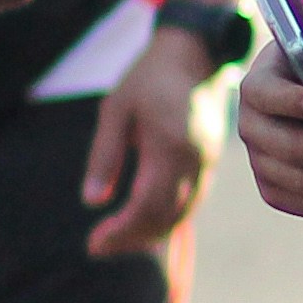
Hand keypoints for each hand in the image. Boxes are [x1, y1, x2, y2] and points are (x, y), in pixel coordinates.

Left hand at [77, 28, 223, 259]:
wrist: (195, 54)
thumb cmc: (148, 77)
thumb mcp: (115, 109)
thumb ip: (105, 156)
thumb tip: (92, 202)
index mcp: (170, 147)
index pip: (147, 206)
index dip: (121, 231)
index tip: (93, 244)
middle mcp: (195, 162)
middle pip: (168, 218)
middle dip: (133, 239)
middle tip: (98, 248)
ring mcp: (207, 164)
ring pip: (183, 214)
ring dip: (151, 234)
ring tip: (117, 241)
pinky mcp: (209, 162)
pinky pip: (191, 201)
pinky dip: (168, 219)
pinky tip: (144, 223)